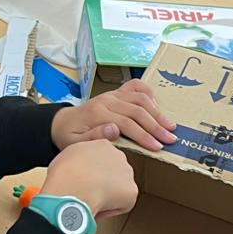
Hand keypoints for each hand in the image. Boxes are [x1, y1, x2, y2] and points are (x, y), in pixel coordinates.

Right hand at [40, 139, 136, 217]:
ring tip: (93, 201)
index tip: (85, 180)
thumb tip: (78, 169)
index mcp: (102, 145)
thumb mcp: (67, 155)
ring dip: (109, 195)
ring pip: (120, 188)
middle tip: (90, 192)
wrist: (74, 186)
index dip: (93, 172)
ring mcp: (127, 173)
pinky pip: (123, 204)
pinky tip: (99, 208)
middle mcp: (119, 156)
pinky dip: (112, 209)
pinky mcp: (132, 191)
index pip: (102, 159)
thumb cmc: (64, 173)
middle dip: (105, 182)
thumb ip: (78, 159)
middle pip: (114, 172)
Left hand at [51, 79, 175, 153]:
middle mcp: (107, 100)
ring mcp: (112, 94)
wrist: (61, 123)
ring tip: (170, 126)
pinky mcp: (116, 93)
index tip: (158, 147)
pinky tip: (157, 105)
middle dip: (156, 126)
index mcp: (97, 113)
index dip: (144, 135)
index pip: (126, 123)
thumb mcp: (75, 143)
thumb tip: (114, 129)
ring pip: (140, 99)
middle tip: (171, 139)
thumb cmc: (70, 136)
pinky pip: (135, 86)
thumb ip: (94, 136)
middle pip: (137, 111)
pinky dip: (148, 93)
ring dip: (157, 112)